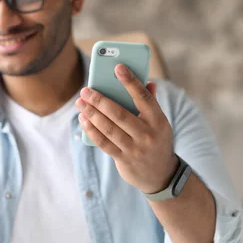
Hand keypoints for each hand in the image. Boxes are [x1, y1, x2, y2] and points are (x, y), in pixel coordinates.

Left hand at [76, 64, 177, 193]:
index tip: (118, 67)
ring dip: (92, 114)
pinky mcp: (124, 160)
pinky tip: (83, 120)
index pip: (143, 97)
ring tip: (81, 103)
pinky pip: (104, 143)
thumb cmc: (157, 141)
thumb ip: (151, 103)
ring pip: (109, 128)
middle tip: (85, 90)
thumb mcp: (160, 123)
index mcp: (158, 120)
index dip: (130, 81)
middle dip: (99, 100)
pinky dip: (91, 130)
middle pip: (119, 113)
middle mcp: (148, 135)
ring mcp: (135, 149)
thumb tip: (147, 81)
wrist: (161, 175)